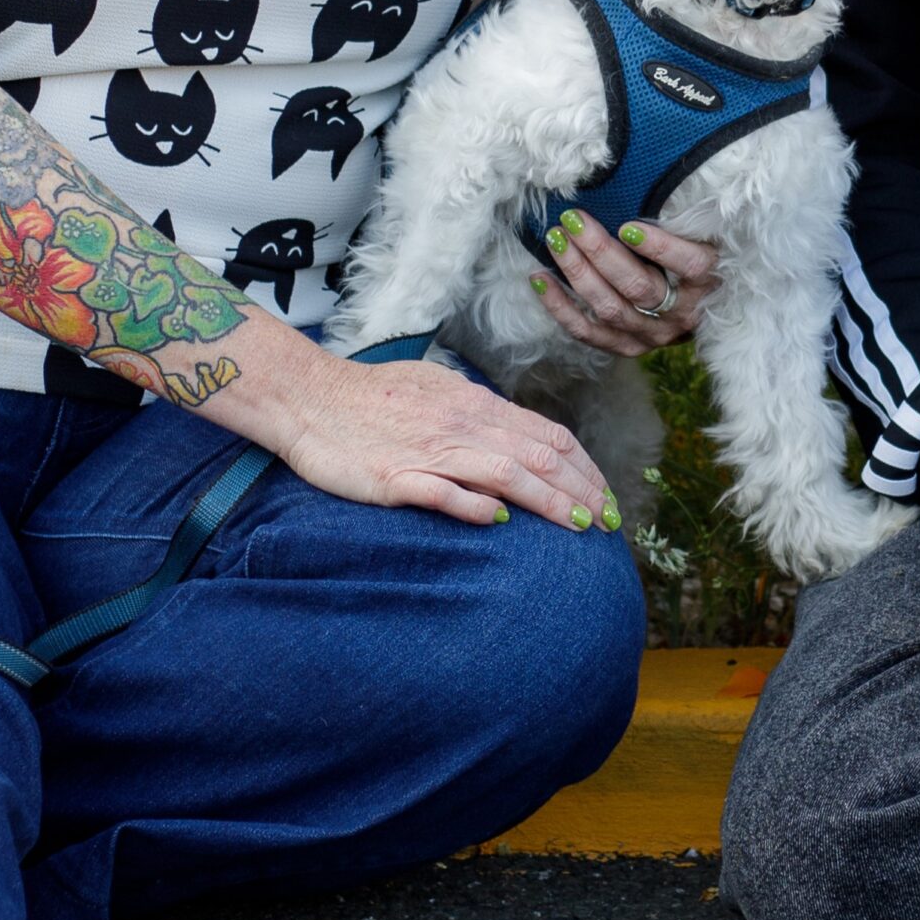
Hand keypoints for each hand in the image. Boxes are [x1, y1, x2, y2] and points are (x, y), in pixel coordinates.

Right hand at [244, 334, 617, 534]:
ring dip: (550, 503)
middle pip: (539, 456)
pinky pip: (443, 491)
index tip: (607, 498)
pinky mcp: (395, 479)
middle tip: (611, 523)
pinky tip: (500, 521)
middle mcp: (461, 425)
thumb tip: (518, 441)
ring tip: (581, 527)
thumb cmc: (370, 398)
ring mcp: (429, 452)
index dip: (584, 469)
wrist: (308, 397)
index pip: (548, 436)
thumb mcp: (436, 393)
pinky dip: (474, 505)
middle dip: (583, 491)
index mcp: (475, 405)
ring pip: (506, 473)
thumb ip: (478, 417)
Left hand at [532, 210, 718, 357]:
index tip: (628, 226)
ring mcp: (652, 335)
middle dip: (601, 251)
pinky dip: (560, 307)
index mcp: (706, 282)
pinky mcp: (627, 347)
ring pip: (610, 308)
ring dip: (578, 273)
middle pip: (639, 286)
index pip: (689, 265)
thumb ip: (681, 219)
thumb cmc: (692, 256)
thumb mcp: (699, 236)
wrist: (699, 309)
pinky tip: (539, 279)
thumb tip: (644, 181)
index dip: (660, 248)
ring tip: (556, 240)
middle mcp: (681, 314)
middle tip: (573, 220)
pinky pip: (588, 332)